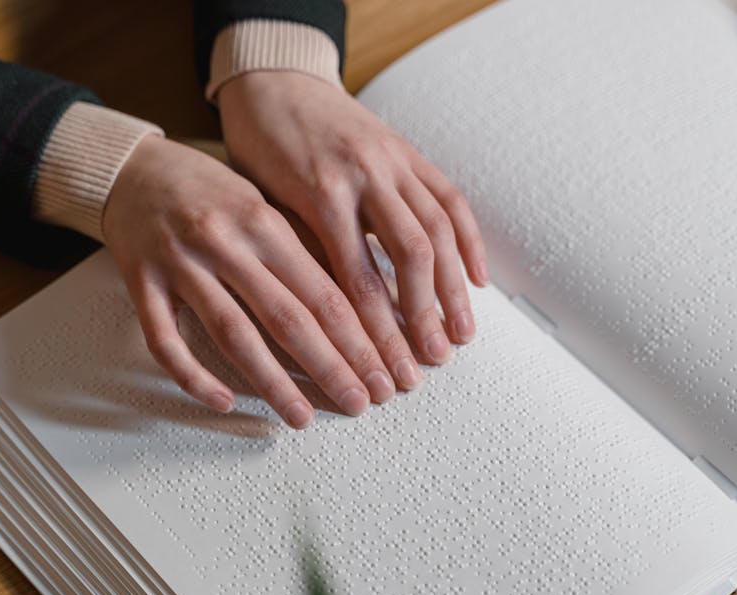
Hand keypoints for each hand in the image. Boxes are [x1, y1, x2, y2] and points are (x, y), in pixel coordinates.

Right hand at [103, 135, 395, 427]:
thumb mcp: (265, 207)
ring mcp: (179, 262)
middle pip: (285, 316)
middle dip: (328, 366)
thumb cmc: (213, 193)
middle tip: (359, 405)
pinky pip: (164, 340)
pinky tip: (221, 402)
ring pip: (232, 332)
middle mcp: (224, 241)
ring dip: (271, 381)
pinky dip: (192, 374)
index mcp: (264, 221)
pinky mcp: (140, 281)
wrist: (135, 168)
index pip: (322, 291)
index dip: (357, 340)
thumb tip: (368, 306)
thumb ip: (306, 252)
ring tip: (301, 418)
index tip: (382, 374)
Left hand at [217, 71, 488, 389]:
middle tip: (430, 365)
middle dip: (422, 318)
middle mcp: (365, 174)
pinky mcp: (409, 151)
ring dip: (454, 288)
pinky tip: (479, 278)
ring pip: (437, 230)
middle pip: (409, 257)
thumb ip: (299, 251)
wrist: (273, 79)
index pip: (357, 280)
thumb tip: (329, 321)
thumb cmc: (257, 147)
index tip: (384, 373)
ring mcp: (392, 159)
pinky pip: (450, 196)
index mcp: (320, 192)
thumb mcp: (262, 203)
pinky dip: (469, 240)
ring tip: (462, 334)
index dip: (376, 335)